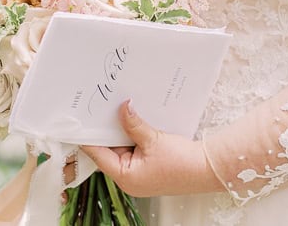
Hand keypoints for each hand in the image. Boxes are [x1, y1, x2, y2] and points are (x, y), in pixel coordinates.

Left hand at [81, 100, 222, 197]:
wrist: (208, 169)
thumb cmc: (182, 163)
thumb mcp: (153, 139)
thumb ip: (134, 124)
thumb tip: (122, 108)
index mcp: (125, 177)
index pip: (98, 154)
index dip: (89, 137)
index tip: (80, 121)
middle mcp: (129, 178)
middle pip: (109, 151)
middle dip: (107, 131)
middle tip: (99, 109)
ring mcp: (139, 174)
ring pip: (122, 148)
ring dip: (121, 132)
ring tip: (115, 110)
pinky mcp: (148, 167)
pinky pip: (133, 149)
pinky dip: (132, 136)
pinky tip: (132, 120)